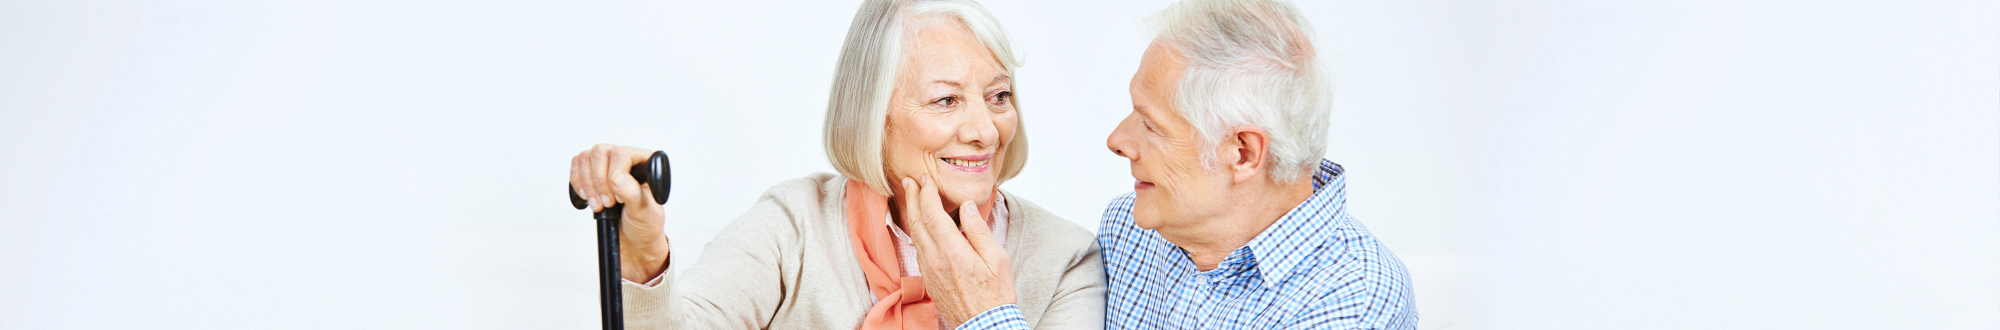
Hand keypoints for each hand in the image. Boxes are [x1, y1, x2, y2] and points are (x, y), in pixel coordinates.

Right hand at [570, 143, 670, 281]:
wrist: (634, 235)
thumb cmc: (645, 222)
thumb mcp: (644, 212)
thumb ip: (633, 193)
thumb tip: (617, 177)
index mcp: (644, 162)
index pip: (622, 153)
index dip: (614, 174)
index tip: (616, 197)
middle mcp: (626, 157)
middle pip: (600, 152)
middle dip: (598, 182)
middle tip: (607, 204)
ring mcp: (607, 162)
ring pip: (585, 158)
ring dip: (587, 184)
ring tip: (598, 205)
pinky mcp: (593, 170)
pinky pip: (577, 165)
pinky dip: (578, 183)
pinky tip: (588, 197)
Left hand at [899, 176, 1015, 327]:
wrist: (983, 324)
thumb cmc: (995, 294)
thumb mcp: (996, 258)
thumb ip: (978, 230)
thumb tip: (966, 207)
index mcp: (952, 250)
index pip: (932, 213)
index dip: (926, 193)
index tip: (925, 179)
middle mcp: (934, 259)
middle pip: (917, 221)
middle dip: (912, 197)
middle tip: (909, 180)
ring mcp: (929, 269)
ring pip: (914, 235)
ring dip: (912, 213)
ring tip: (912, 197)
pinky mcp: (929, 278)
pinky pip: (918, 249)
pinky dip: (916, 230)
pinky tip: (921, 226)